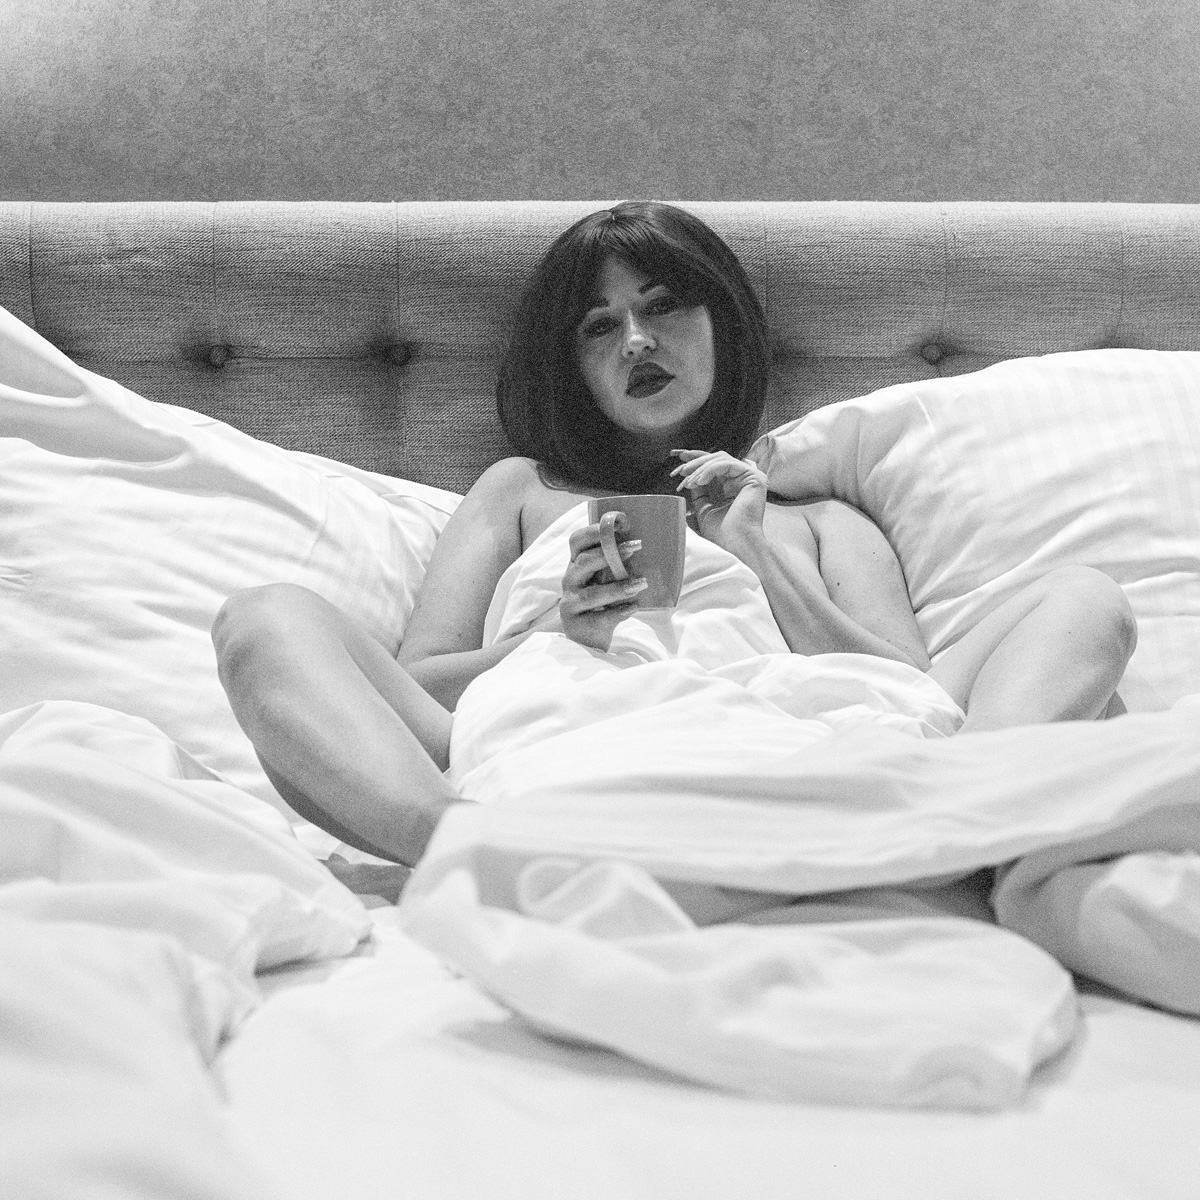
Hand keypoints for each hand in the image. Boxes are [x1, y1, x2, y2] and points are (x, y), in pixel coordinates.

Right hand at [560, 515, 647, 651]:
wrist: (587, 640)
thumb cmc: (601, 604)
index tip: (619, 524)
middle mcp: (569, 581)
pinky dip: (619, 612)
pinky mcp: (577, 625)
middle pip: (584, 562)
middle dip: (611, 553)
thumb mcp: (604, 581)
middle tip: (637, 546)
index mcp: (576, 565)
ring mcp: (571, 603)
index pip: (577, 541)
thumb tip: (643, 546)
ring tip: (641, 584)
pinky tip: (633, 607)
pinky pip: (599, 618)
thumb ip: (616, 566)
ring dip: (618, 587)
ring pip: (592, 593)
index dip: (594, 530)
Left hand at [670, 449, 767, 550]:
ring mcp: (752, 477)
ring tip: (689, 482)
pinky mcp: (754, 477)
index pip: (715, 466)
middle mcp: (745, 479)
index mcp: (736, 486)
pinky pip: (727, 464)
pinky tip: (699, 481)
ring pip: (720, 459)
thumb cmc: (722, 533)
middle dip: (695, 462)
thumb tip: (689, 476)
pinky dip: (710, 470)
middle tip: (679, 471)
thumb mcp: (705, 507)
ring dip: (700, 468)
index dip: (697, 460)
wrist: (735, 544)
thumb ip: (700, 492)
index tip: (679, 462)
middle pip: (717, 458)